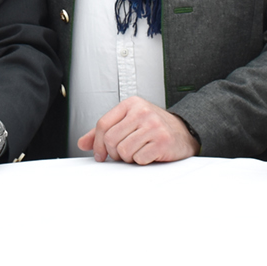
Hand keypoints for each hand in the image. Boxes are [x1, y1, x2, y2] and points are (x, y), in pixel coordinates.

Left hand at [78, 96, 197, 164]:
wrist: (184, 132)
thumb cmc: (154, 127)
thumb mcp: (128, 122)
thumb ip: (104, 131)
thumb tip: (82, 143)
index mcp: (131, 104)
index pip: (103, 124)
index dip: (97, 144)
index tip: (100, 155)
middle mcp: (142, 112)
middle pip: (111, 140)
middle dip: (114, 153)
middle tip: (124, 153)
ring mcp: (153, 125)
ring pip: (124, 151)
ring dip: (128, 158)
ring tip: (138, 152)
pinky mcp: (162, 141)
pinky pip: (139, 158)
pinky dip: (141, 161)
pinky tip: (149, 154)